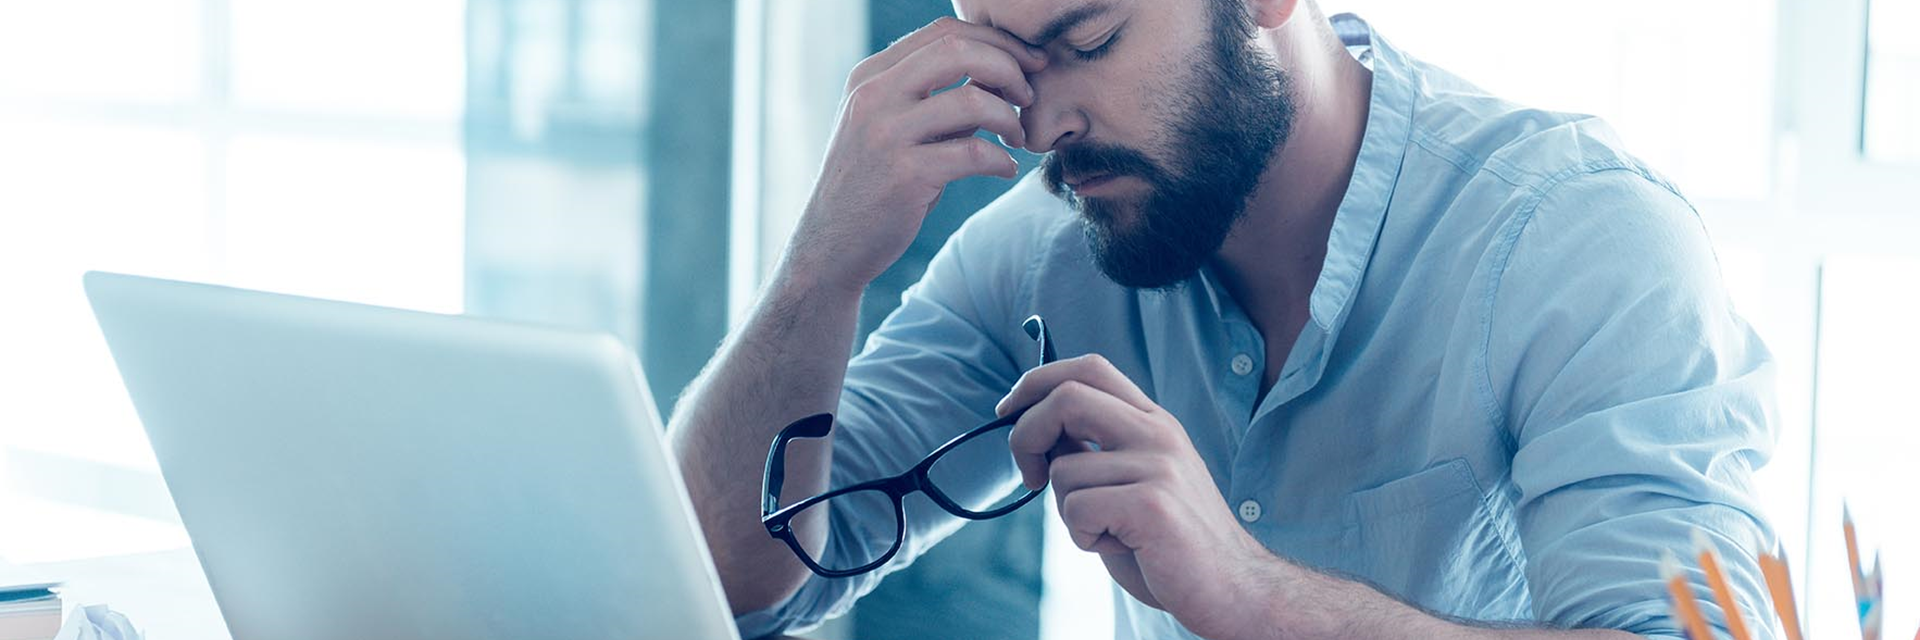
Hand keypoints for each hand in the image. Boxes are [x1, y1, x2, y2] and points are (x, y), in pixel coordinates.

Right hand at [784, 17, 1048, 292]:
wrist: (831, 244)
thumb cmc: (875, 183)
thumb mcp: (894, 128)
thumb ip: (938, 99)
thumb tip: (1001, 76)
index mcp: (871, 76)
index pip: (944, 33)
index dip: (997, 42)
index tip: (1028, 63)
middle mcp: (874, 96)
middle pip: (959, 51)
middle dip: (1009, 68)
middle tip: (1028, 96)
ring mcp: (886, 134)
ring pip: (972, 100)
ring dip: (1009, 118)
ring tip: (1016, 138)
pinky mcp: (904, 176)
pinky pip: (974, 153)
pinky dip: (1001, 160)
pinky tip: (1005, 170)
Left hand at [997, 355, 1280, 639]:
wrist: (1233, 588)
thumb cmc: (1170, 542)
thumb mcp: (1132, 481)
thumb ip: (1094, 451)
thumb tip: (1035, 427)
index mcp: (1154, 421)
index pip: (1089, 368)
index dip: (1037, 382)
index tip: (1008, 411)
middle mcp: (1158, 433)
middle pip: (1066, 396)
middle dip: (1024, 435)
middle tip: (1029, 476)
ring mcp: (1159, 466)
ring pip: (1063, 471)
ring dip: (1068, 513)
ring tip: (1109, 532)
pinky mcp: (1152, 505)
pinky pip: (1077, 509)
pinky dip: (1084, 537)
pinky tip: (1121, 547)